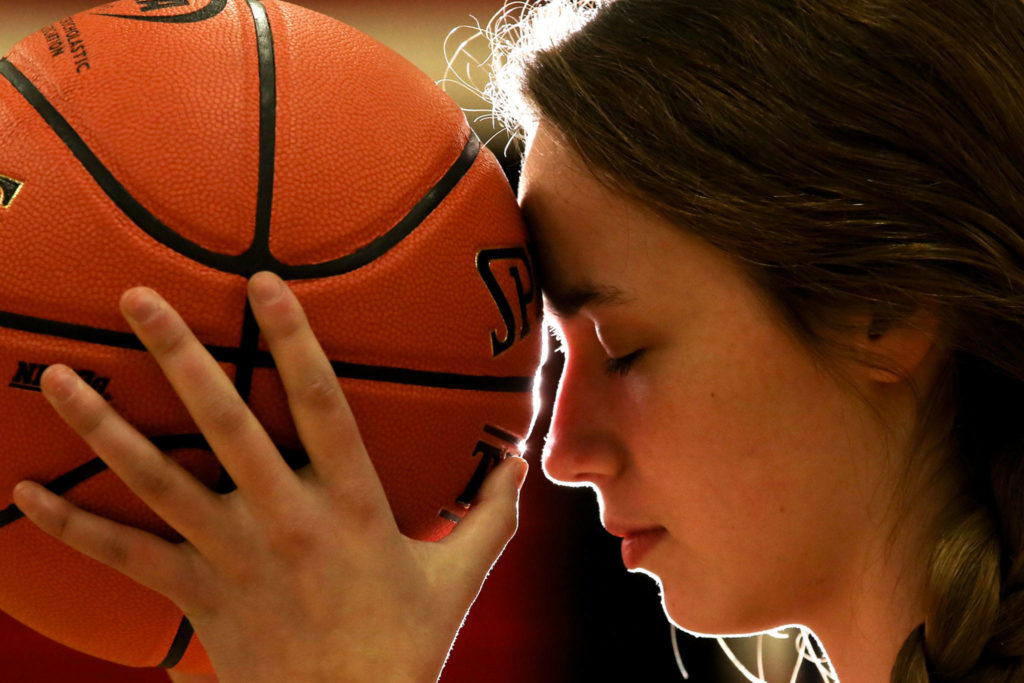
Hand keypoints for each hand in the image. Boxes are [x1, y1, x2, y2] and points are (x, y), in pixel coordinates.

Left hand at [11, 271, 528, 682]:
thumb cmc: (405, 644)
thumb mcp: (461, 575)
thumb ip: (491, 512)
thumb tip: (522, 460)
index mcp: (350, 504)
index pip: (320, 404)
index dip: (292, 339)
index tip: (261, 282)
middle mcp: (283, 518)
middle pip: (223, 425)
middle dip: (179, 356)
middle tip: (138, 298)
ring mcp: (231, 556)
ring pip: (156, 481)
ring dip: (102, 427)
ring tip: (56, 377)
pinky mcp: (195, 593)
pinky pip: (123, 555)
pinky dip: (72, 523)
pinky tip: (21, 491)